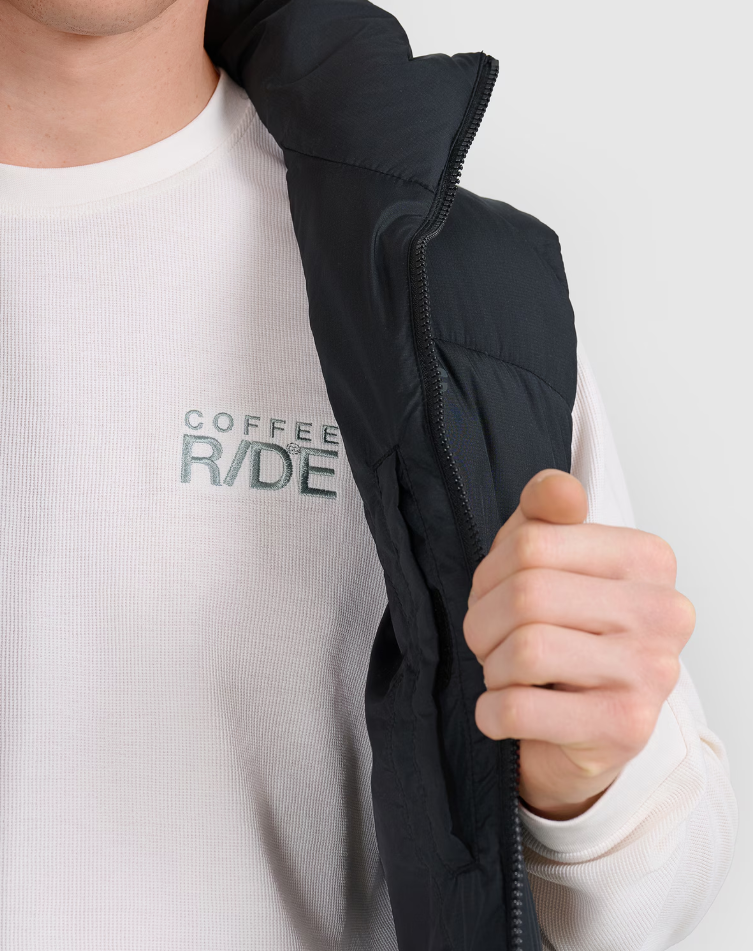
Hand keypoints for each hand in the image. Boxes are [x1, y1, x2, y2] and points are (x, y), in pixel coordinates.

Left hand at [463, 469, 695, 819]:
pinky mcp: (626, 726)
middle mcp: (663, 612)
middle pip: (526, 595)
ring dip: (492, 668)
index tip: (493, 594)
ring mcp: (652, 672)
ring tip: (504, 674)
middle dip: (483, 623)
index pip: (531, 543)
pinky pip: (522, 709)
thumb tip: (560, 491)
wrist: (585, 729)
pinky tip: (501, 711)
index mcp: (647, 558)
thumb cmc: (564, 633)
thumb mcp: (547, 558)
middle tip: (488, 640)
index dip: (490, 573)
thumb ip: (546, 512)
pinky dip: (491, 712)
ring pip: (525, 650)